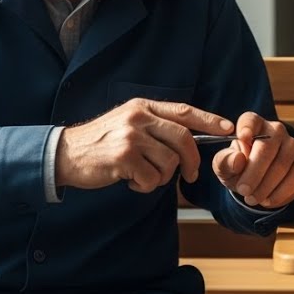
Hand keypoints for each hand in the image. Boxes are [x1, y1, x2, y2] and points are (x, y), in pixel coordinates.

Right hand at [56, 98, 232, 192]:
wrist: (65, 153)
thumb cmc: (100, 143)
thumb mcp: (127, 123)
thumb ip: (155, 127)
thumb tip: (189, 141)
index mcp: (142, 107)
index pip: (184, 111)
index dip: (209, 120)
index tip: (228, 129)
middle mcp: (138, 118)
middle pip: (183, 139)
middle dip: (191, 161)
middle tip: (190, 174)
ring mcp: (131, 136)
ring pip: (169, 162)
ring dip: (160, 177)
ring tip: (142, 176)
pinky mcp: (123, 157)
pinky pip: (151, 178)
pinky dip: (144, 186)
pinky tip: (130, 181)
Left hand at [213, 112, 293, 208]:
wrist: (256, 181)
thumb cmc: (238, 168)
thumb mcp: (224, 166)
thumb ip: (225, 161)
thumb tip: (238, 160)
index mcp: (253, 124)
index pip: (250, 120)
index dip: (247, 127)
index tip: (242, 138)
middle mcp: (275, 129)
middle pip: (267, 147)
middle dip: (254, 172)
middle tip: (243, 190)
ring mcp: (292, 144)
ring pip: (282, 164)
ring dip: (266, 186)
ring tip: (253, 199)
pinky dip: (281, 193)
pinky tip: (268, 200)